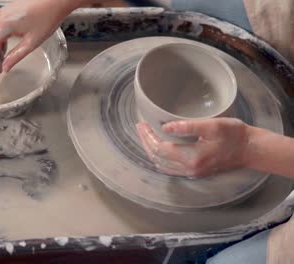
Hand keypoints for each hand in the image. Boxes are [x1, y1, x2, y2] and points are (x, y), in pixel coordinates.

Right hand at [0, 0, 73, 74]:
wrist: (55, 2)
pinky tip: (7, 48)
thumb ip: (16, 56)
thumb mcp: (32, 43)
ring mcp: (3, 13)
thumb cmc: (47, 18)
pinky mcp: (8, 11)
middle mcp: (0, 17)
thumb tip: (6, 66)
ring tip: (4, 60)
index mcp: (4, 25)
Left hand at [136, 118, 250, 177]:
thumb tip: (165, 127)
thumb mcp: (212, 125)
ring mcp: (192, 173)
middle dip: (146, 142)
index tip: (142, 123)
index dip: (147, 136)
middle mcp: (189, 169)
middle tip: (140, 127)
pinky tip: (158, 148)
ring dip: (151, 151)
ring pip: (162, 166)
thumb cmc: (234, 134)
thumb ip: (188, 126)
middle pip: (157, 158)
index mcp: (191, 157)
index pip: (159, 149)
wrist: (250, 150)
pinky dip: (160, 158)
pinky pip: (170, 169)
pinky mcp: (195, 172)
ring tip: (146, 135)